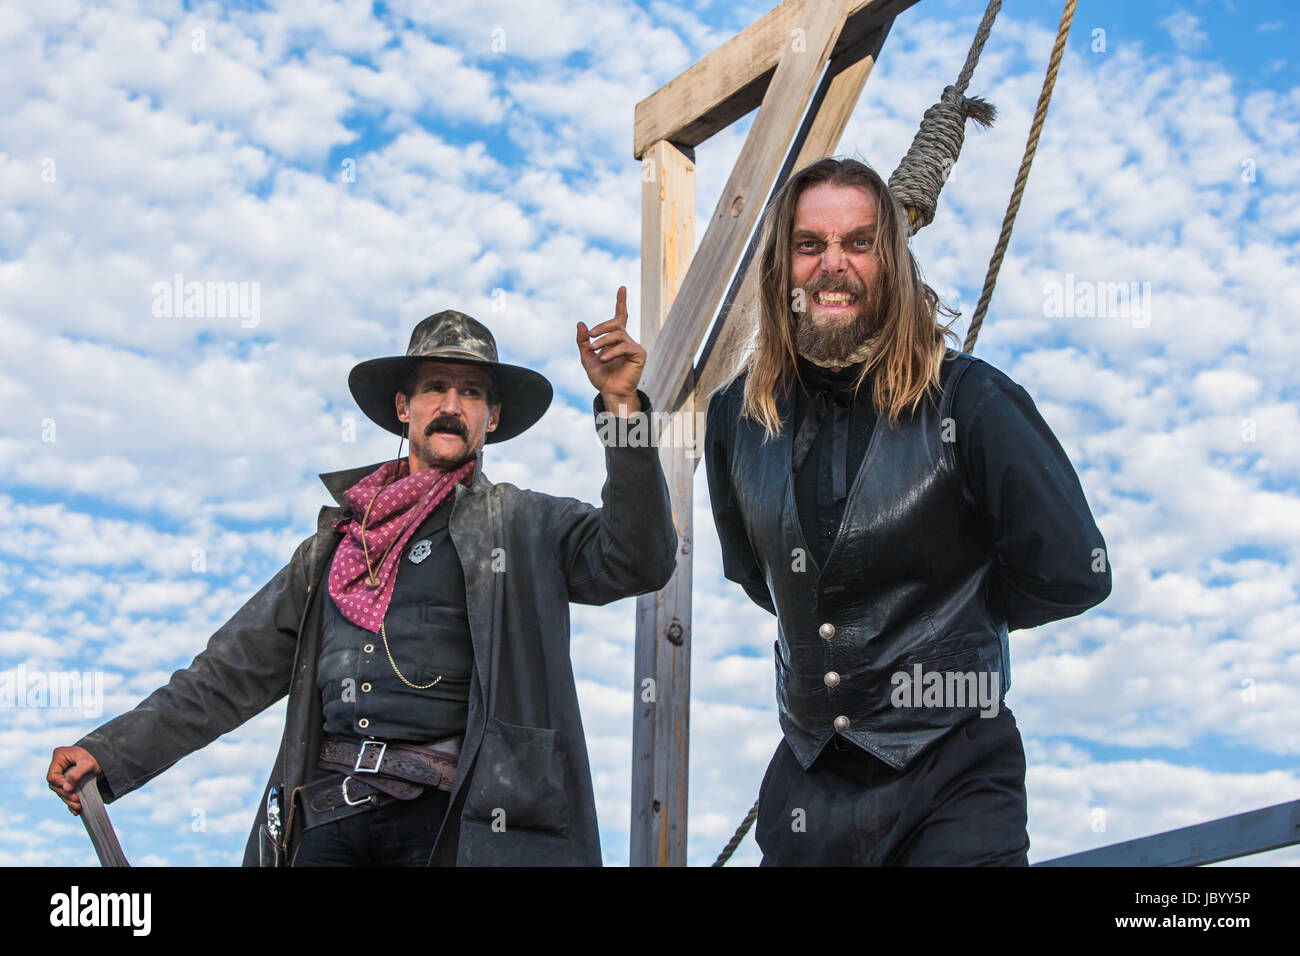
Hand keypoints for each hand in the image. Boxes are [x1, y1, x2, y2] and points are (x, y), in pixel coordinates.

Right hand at [47, 745, 101, 815]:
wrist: (105, 756)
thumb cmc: (96, 756)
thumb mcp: (88, 763)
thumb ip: (76, 775)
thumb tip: (66, 789)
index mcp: (59, 757)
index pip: (52, 776)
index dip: (60, 785)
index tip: (70, 790)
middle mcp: (59, 766)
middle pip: (56, 786)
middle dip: (66, 795)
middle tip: (77, 801)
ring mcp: (63, 774)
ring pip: (61, 791)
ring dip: (69, 800)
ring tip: (78, 807)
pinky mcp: (69, 782)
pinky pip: (67, 793)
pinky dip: (71, 802)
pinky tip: (75, 810)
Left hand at [577, 286, 645, 404]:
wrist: (610, 392)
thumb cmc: (601, 377)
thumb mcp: (587, 357)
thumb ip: (583, 341)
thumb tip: (581, 323)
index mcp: (616, 338)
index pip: (620, 316)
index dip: (621, 302)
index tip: (622, 288)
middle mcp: (626, 339)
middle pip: (615, 323)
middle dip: (601, 327)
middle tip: (591, 335)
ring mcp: (634, 346)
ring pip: (618, 334)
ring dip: (603, 341)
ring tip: (595, 350)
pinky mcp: (639, 354)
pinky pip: (624, 346)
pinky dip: (612, 352)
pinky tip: (604, 359)